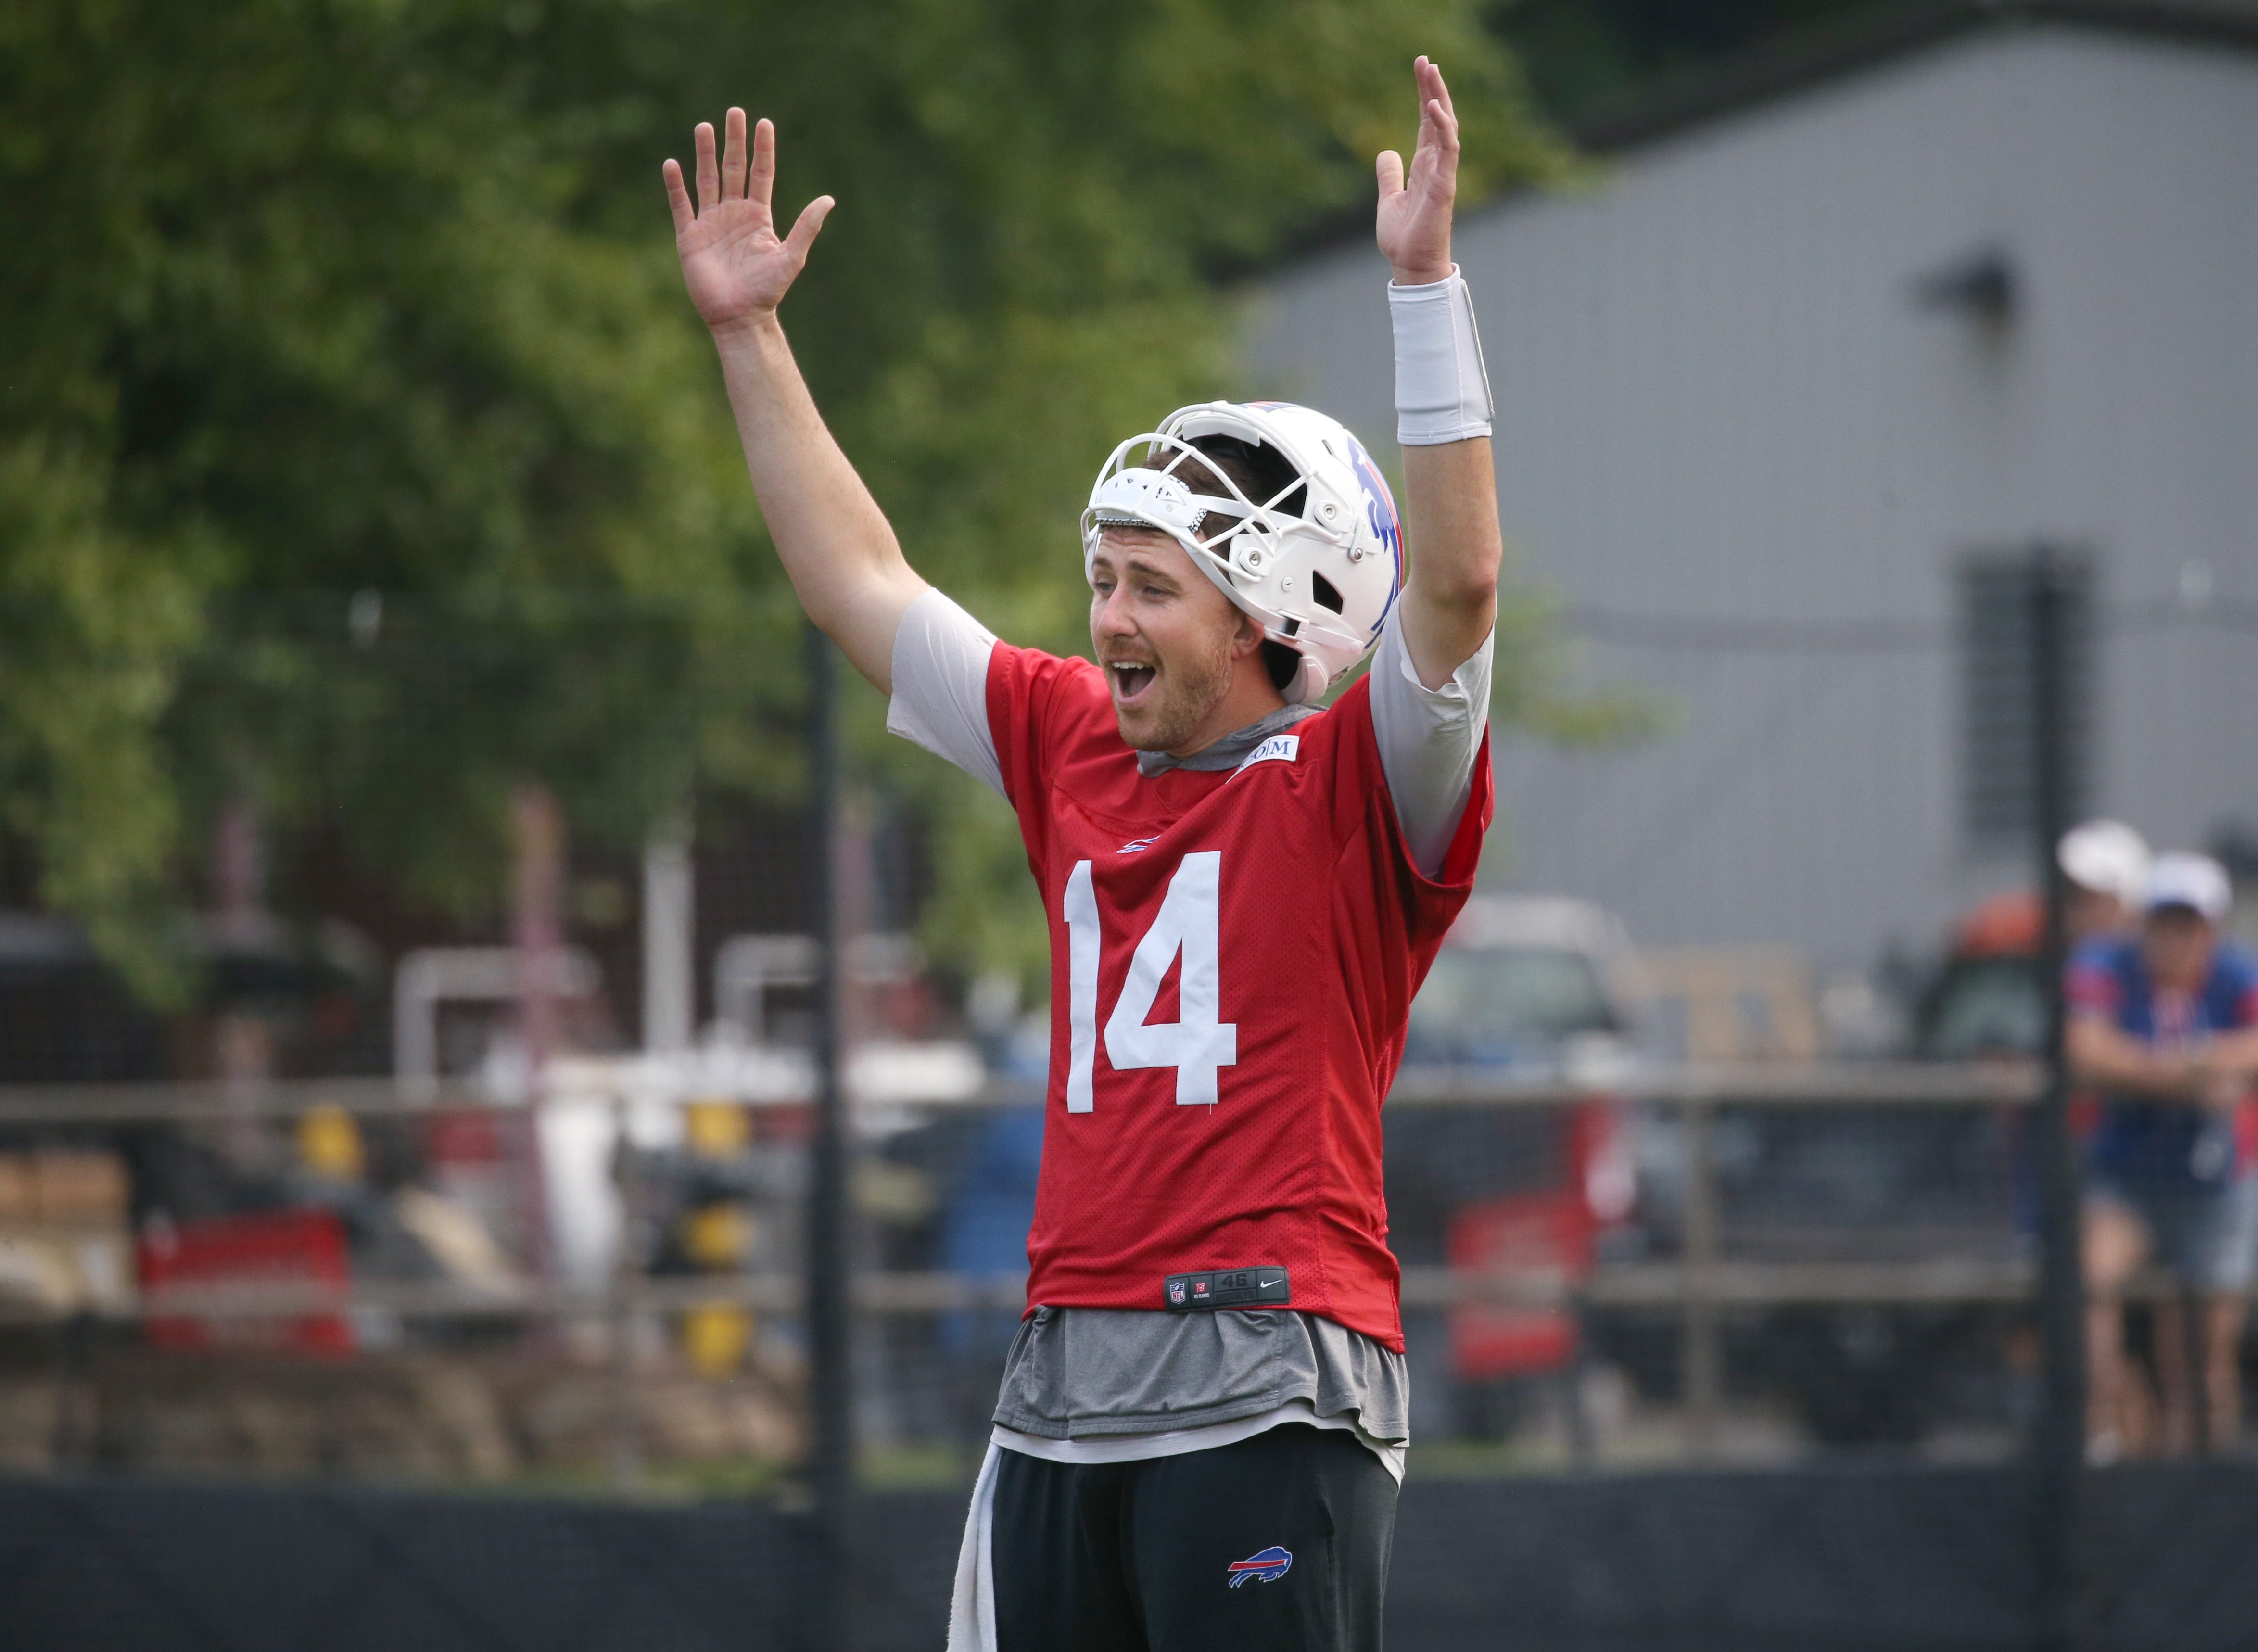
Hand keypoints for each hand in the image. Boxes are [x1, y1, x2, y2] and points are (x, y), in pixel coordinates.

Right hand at [663, 109, 834, 334]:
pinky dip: (675, 185)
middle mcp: (734, 213)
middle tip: (734, 112)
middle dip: (734, 141)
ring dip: (705, 153)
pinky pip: (681, 205)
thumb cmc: (767, 291)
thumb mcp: (791, 257)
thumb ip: (807, 227)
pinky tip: (672, 163)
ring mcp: (711, 223)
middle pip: (733, 169)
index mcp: (758, 215)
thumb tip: (829, 199)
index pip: (761, 174)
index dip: (762, 149)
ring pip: (707, 180)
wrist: (740, 317)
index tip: (764, 123)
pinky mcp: (690, 236)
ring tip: (705, 126)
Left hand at [1375, 57, 1459, 286]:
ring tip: (1431, 72)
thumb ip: (1389, 175)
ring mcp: (1443, 173)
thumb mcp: (1388, 199)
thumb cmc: (1404, 238)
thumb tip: (1386, 152)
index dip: (1424, 94)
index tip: (1421, 67)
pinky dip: (1443, 127)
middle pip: (1438, 117)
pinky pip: (1448, 150)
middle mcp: (1437, 165)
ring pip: (1447, 127)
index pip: (1427, 122)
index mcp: (1425, 166)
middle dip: (1432, 87)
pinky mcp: (1444, 185)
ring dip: (1440, 98)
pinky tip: (1434, 107)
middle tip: (1425, 60)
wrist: (1410, 265)